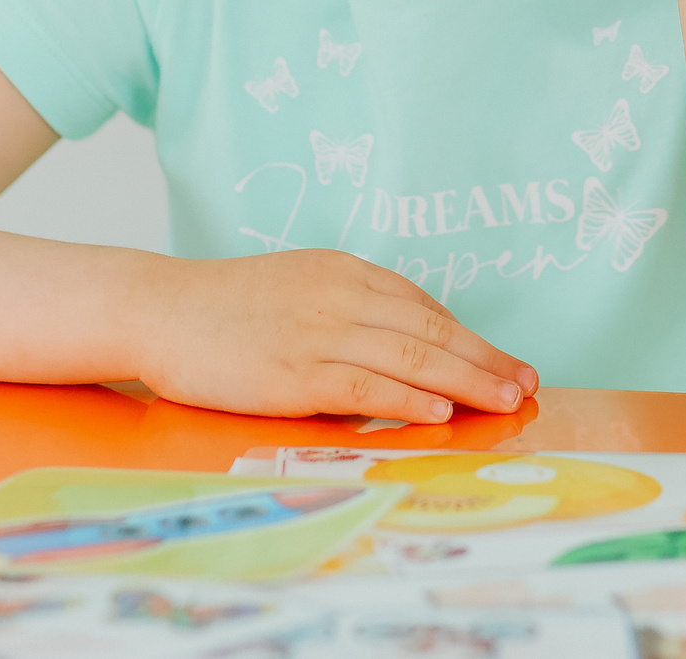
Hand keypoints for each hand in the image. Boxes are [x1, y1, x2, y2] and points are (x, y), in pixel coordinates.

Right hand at [133, 249, 536, 422]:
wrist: (159, 309)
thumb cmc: (224, 307)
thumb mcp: (297, 288)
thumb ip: (347, 310)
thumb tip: (399, 351)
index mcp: (344, 272)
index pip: (423, 306)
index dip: (471, 337)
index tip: (505, 359)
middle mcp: (341, 296)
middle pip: (432, 330)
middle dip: (486, 359)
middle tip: (527, 383)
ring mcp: (320, 334)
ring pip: (413, 358)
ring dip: (468, 381)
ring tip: (506, 400)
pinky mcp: (296, 373)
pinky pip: (367, 387)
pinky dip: (409, 400)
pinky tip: (441, 413)